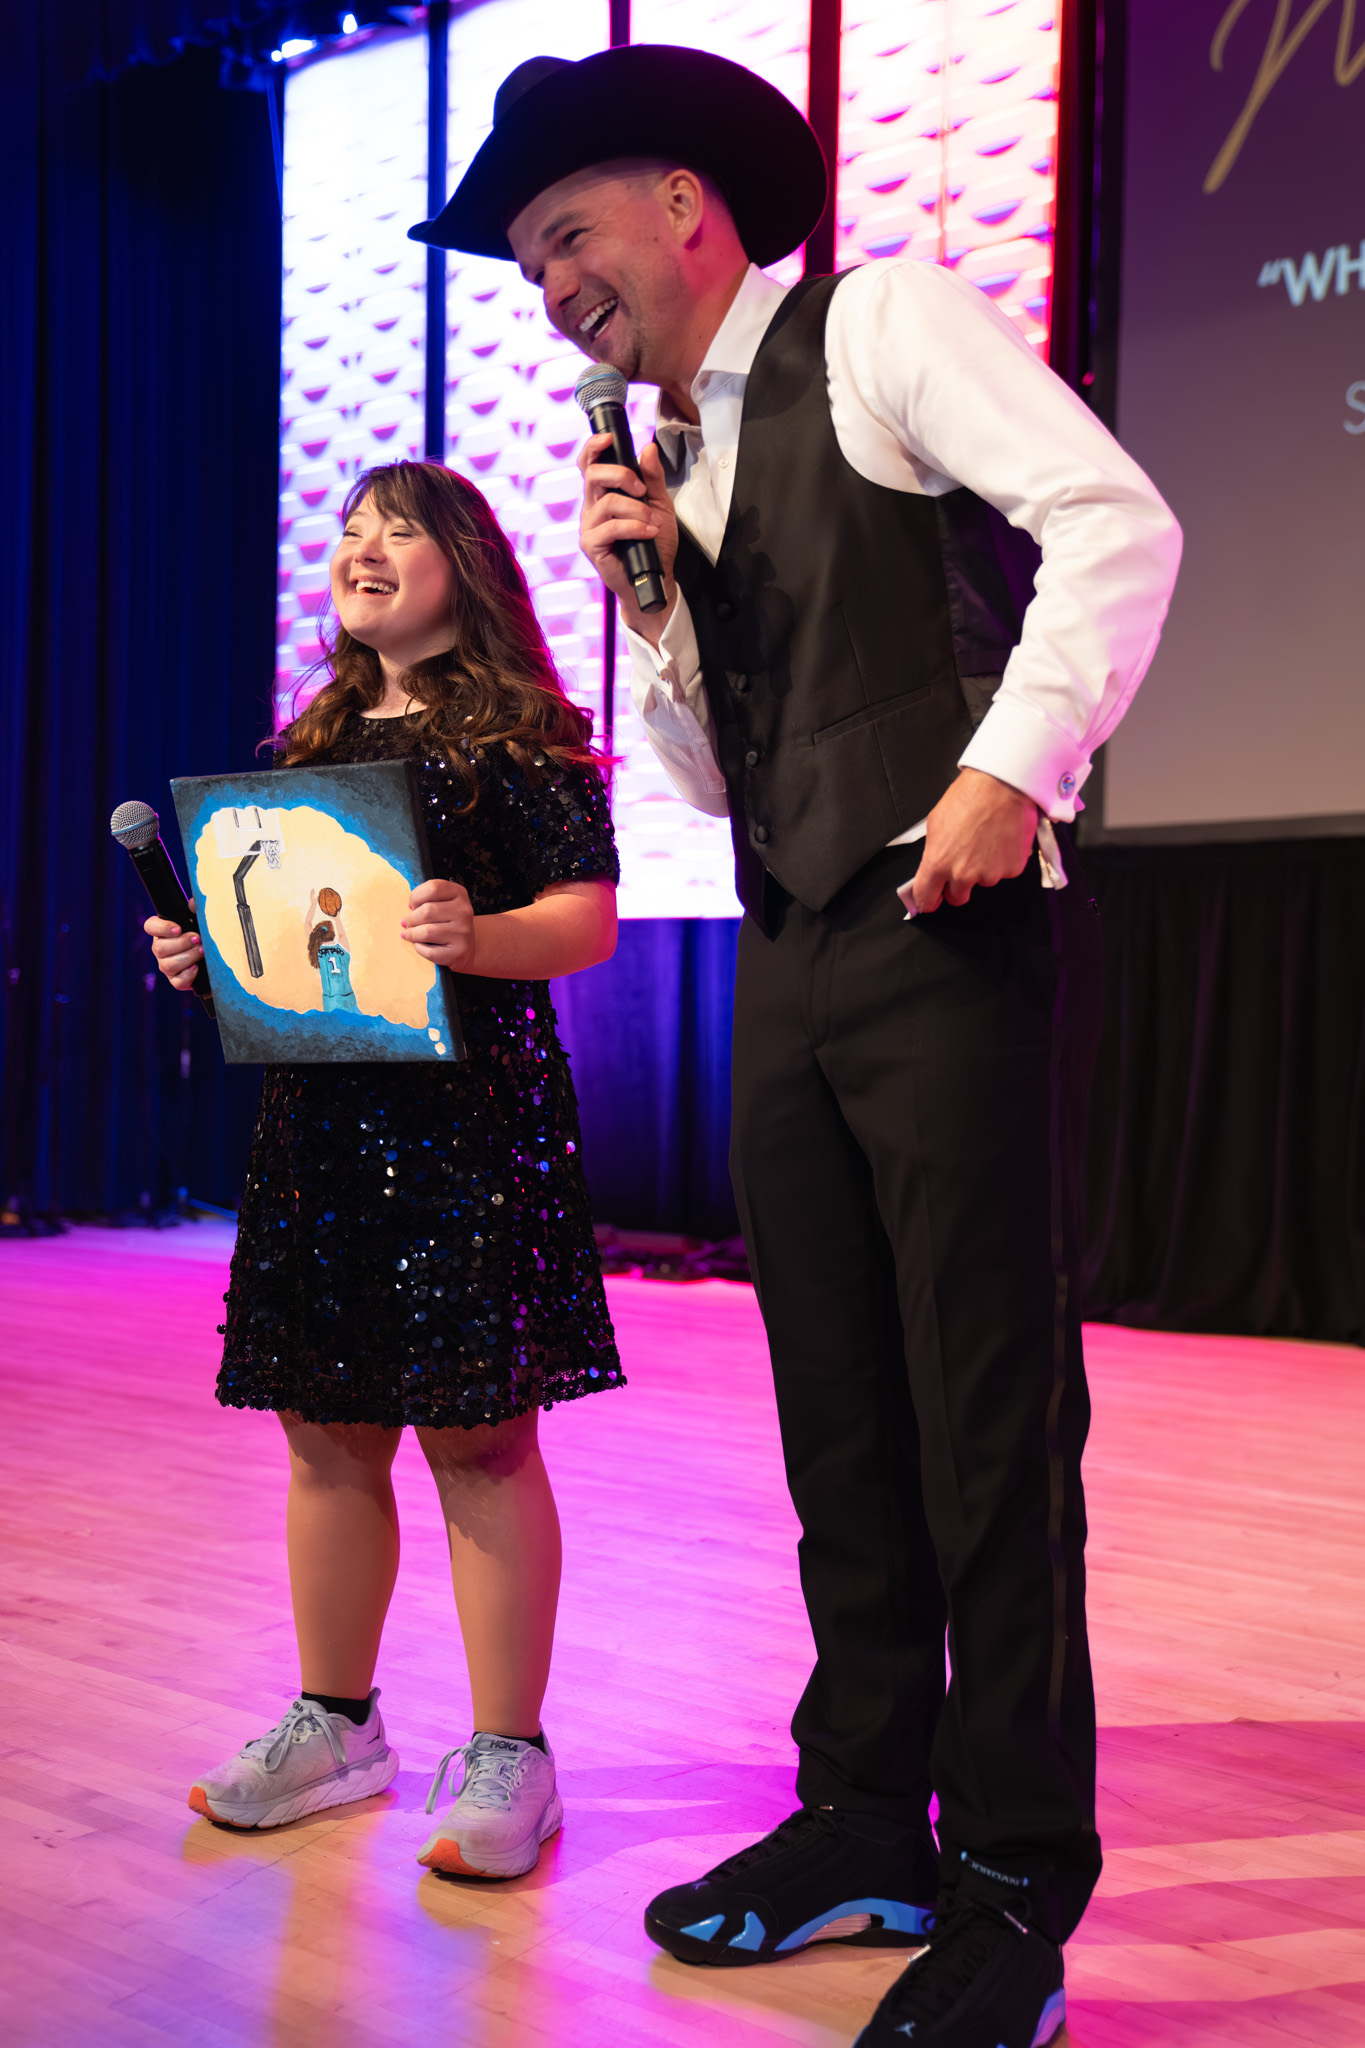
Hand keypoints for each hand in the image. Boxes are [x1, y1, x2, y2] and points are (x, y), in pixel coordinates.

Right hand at [145, 911, 203, 990]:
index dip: (161, 928)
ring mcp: (166, 965)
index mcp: (162, 932)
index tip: (178, 929)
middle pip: (159, 948)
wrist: (215, 956)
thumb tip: (192, 903)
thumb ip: (196, 908)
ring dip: (187, 957)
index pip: (150, 926)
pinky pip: (177, 982)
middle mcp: (161, 949)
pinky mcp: (176, 980)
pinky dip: (187, 976)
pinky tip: (197, 968)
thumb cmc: (203, 933)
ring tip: (202, 951)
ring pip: (167, 965)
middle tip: (198, 939)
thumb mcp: (200, 919)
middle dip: (181, 943)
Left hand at [402, 878, 474, 971]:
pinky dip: (419, 948)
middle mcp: (464, 911)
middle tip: (408, 923)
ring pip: (426, 931)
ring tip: (410, 934)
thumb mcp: (442, 903)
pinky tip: (421, 945)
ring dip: (412, 934)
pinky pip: (428, 950)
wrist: (466, 948)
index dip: (415, 897)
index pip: (432, 888)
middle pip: (427, 911)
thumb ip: (427, 899)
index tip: (412, 906)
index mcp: (459, 893)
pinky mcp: (458, 951)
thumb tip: (410, 908)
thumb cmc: (446, 923)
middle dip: (411, 918)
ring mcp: (463, 932)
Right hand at [577, 433, 678, 644]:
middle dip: (621, 475)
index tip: (609, 438)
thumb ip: (653, 478)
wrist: (656, 576)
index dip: (594, 447)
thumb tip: (647, 449)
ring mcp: (590, 526)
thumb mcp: (660, 504)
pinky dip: (634, 527)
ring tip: (653, 523)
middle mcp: (592, 506)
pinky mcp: (592, 545)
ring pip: (607, 502)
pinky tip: (648, 533)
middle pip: (593, 474)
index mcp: (604, 493)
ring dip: (637, 510)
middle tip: (642, 489)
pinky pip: (611, 527)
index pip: (589, 464)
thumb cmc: (654, 543)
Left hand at [910, 769, 1038, 913]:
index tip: (930, 900)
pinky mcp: (1012, 869)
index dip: (927, 900)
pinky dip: (1003, 861)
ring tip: (986, 840)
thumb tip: (932, 867)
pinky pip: (1004, 872)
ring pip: (983, 882)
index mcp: (938, 863)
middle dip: (958, 886)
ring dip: (983, 869)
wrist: (1002, 785)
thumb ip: (933, 852)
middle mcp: (963, 874)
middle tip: (964, 862)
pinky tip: (1001, 839)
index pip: (926, 898)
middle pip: (957, 897)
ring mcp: (990, 874)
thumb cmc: (968, 797)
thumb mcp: (936, 823)